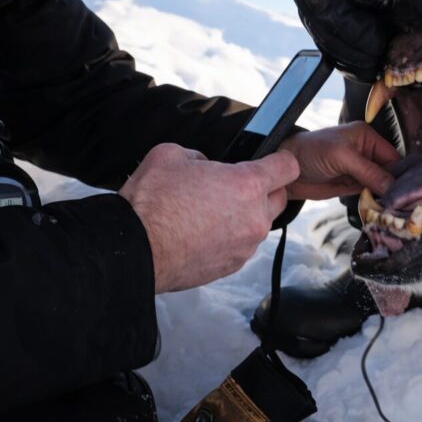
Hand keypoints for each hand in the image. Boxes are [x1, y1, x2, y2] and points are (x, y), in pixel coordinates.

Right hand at [120, 143, 300, 292]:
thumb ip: (201, 157)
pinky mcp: (232, 266)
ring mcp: (245, 245)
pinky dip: (230, 238)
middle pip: (279, 198)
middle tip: (233, 187)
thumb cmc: (151, 203)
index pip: (288, 167)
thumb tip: (206, 167)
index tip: (273, 161)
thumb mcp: (173, 156)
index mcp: (247, 185)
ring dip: (244, 216)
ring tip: (211, 212)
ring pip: (259, 224)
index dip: (281, 160)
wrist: (133, 249)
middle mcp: (254, 217)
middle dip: (264, 190)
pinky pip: (241, 245)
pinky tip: (203, 233)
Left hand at [279, 122, 399, 200]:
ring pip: (382, 185)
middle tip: (407, 205)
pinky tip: (384, 210)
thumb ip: (369, 171)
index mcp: (367, 138)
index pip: (393, 156)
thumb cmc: (311, 152)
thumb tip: (393, 186)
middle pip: (390, 172)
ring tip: (398, 210)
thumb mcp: (342, 157)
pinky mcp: (353, 186)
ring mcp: (361, 171)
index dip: (401, 173)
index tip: (410, 192)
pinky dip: (376, 202)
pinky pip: (371, 194)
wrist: (286, 172)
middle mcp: (367, 153)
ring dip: (387, 196)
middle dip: (396, 187)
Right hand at [293, 0, 405, 81]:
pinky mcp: (324, 13)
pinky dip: (348, 58)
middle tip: (378, 55)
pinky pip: (330, 41)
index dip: (347, 23)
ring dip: (348, 56)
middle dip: (350, 45)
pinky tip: (368, 67)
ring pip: (323, 36)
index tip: (376, 36)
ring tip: (375, 66)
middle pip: (320, 23)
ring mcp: (312, 0)